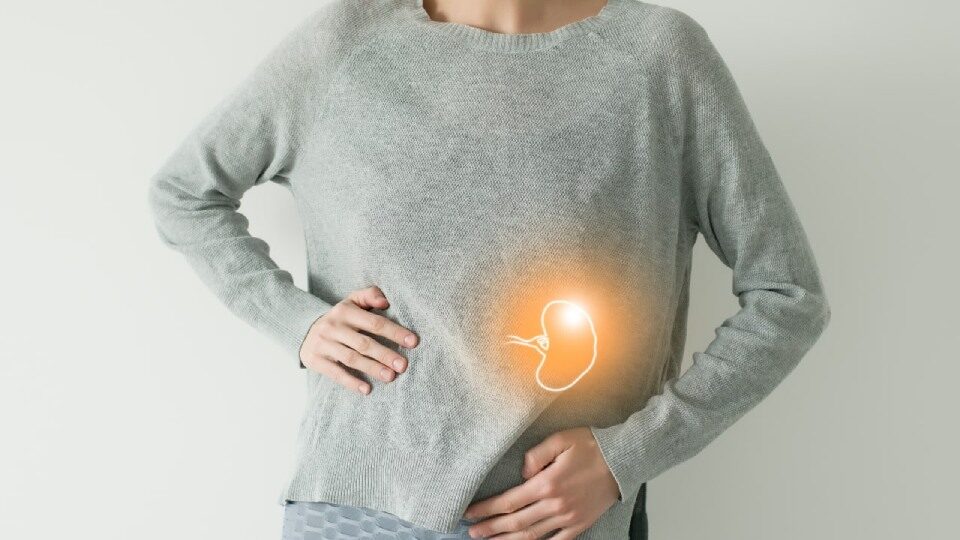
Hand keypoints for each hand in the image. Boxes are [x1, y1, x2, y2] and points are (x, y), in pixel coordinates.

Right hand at [299, 285, 418, 394]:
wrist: (303, 330)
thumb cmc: (339, 318)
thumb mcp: (352, 301)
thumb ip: (370, 296)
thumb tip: (386, 301)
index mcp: (345, 311)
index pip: (374, 323)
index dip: (394, 332)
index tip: (413, 342)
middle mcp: (333, 327)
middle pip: (364, 343)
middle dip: (385, 354)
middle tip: (403, 365)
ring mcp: (323, 344)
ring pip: (351, 359)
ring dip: (372, 368)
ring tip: (391, 377)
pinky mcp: (315, 360)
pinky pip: (335, 373)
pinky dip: (351, 382)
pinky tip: (367, 389)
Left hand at [464, 427, 619, 538]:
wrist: (623, 460)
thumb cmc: (591, 446)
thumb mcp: (560, 439)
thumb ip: (535, 455)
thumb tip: (521, 473)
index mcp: (547, 483)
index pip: (509, 501)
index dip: (487, 509)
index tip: (470, 513)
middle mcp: (555, 505)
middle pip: (516, 522)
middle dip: (491, 528)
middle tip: (472, 532)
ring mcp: (568, 518)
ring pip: (531, 535)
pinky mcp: (580, 524)